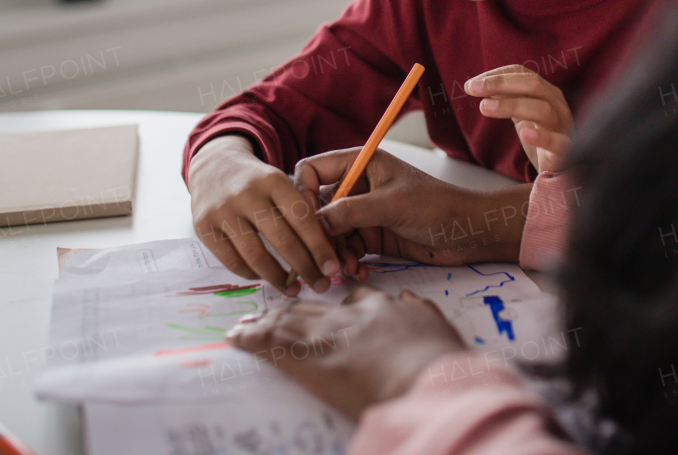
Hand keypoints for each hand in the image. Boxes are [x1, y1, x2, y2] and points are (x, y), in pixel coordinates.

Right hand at [187, 135, 357, 293]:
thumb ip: (299, 212)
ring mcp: (223, 212)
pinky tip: (266, 278)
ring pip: (257, 256)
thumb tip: (324, 255)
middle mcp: (247, 195)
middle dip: (305, 268)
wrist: (214, 166)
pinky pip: (233, 262)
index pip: (302, 218)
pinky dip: (253, 274)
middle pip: (282, 240)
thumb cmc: (258, 182)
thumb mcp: (280, 184)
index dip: (320, 247)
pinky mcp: (203, 227)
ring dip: (279, 278)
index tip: (332, 269)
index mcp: (273, 180)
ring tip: (294, 289)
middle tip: (320, 285)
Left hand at [226, 286, 464, 419]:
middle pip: (309, 308)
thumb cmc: (440, 361)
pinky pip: (271, 344)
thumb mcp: (438, 328)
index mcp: (381, 308)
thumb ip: (420, 312)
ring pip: (286, 322)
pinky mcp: (310, 359)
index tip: (321, 309)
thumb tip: (409, 301)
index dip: (331, 304)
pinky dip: (250, 339)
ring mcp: (328, 335)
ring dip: (261, 323)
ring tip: (244, 325)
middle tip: (265, 313)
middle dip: (285, 310)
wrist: (429, 379)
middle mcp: (349, 316)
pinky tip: (236, 338)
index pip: (351, 299)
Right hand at [295, 149, 529, 276]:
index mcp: (361, 164)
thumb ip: (350, 211)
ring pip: (330, 232)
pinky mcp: (372, 235)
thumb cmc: (438, 207)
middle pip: (318, 206)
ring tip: (345, 268)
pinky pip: (346, 248)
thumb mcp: (391, 205)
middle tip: (324, 255)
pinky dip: (347, 261)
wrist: (469, 234)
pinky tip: (357, 271)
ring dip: (333, 252)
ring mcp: (364, 212)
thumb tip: (314, 222)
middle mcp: (358, 185)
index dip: (303, 193)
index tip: (306, 220)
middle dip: (319, 232)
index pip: (314, 170)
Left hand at [465, 65, 574, 174]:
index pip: (523, 73)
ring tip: (485, 107)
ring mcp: (564, 127)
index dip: (497, 75)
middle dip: (500, 83)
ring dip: (512, 105)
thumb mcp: (521, 114)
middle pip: (533, 85)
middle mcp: (557, 105)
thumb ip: (506, 98)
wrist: (562, 168)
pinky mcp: (567, 151)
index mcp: (547, 92)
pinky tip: (525, 134)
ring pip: (543, 110)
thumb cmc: (540, 136)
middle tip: (473, 89)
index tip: (473, 83)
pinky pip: (558, 142)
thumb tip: (479, 85)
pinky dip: (542, 136)